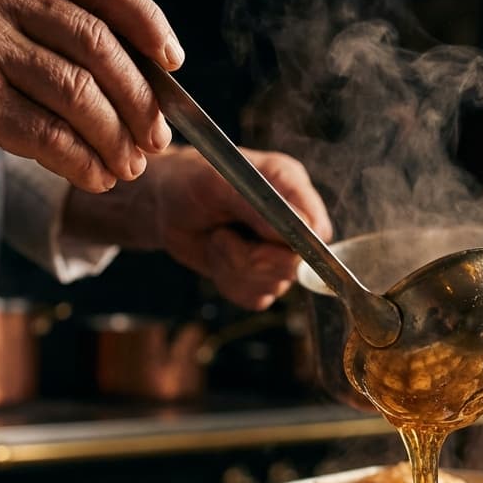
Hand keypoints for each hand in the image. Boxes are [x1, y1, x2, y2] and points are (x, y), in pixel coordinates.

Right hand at [0, 0, 179, 188]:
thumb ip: (36, 21)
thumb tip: (129, 74)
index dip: (148, 21)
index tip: (174, 63)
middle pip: (100, 44)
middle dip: (141, 99)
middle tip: (155, 137)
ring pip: (81, 94)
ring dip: (117, 139)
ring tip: (128, 165)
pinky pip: (50, 135)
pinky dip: (83, 162)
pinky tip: (94, 176)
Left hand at [66, 144, 333, 310]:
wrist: (166, 206)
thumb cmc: (190, 183)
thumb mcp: (217, 185)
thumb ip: (257, 205)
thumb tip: (296, 229)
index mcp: (290, 186)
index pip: (315, 229)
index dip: (290, 241)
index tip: (258, 237)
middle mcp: (292, 221)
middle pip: (294, 264)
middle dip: (250, 258)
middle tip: (221, 236)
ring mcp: (279, 252)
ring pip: (273, 285)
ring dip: (233, 269)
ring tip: (216, 241)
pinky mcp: (261, 277)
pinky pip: (256, 298)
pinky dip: (230, 283)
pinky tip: (218, 259)